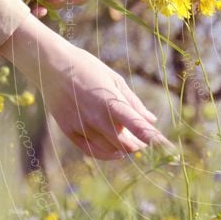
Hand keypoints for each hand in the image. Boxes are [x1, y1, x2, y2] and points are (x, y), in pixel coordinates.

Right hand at [0, 15, 170, 159]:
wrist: (52, 65)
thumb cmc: (87, 68)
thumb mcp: (114, 80)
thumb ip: (133, 103)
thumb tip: (151, 120)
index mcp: (111, 102)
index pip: (138, 127)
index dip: (154, 139)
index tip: (168, 149)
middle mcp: (96, 118)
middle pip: (125, 144)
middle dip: (138, 145)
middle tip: (145, 142)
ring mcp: (81, 126)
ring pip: (109, 150)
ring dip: (123, 149)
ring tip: (131, 144)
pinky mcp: (69, 131)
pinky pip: (91, 150)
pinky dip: (105, 154)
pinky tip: (115, 152)